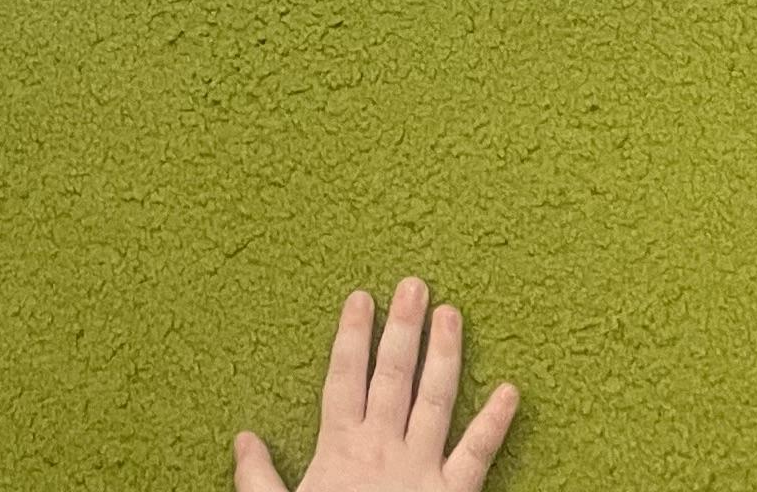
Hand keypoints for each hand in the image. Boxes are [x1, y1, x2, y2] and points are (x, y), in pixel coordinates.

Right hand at [234, 285, 516, 491]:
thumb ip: (259, 478)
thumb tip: (243, 437)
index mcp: (340, 448)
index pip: (346, 378)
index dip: (352, 337)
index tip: (361, 297)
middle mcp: (383, 448)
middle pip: (393, 376)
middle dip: (403, 328)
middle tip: (415, 284)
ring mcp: (421, 469)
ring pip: (436, 400)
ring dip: (445, 355)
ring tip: (452, 314)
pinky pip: (478, 455)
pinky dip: (496, 423)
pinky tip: (512, 393)